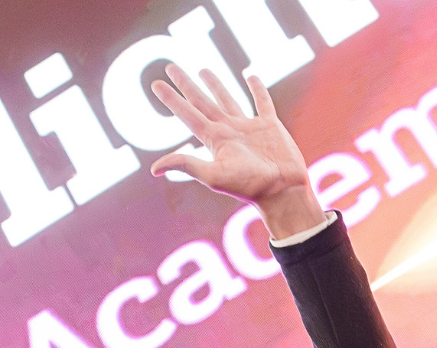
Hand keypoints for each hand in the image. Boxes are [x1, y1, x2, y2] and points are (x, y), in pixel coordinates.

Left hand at [148, 64, 325, 238]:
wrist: (283, 191)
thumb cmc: (250, 186)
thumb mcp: (214, 176)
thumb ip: (187, 166)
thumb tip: (153, 169)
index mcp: (214, 140)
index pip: (187, 114)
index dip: (171, 99)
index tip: (155, 84)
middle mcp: (228, 131)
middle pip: (202, 102)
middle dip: (186, 85)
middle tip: (171, 67)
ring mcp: (249, 127)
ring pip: (228, 99)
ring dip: (215, 85)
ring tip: (202, 70)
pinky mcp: (270, 126)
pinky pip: (262, 102)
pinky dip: (257, 88)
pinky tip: (250, 76)